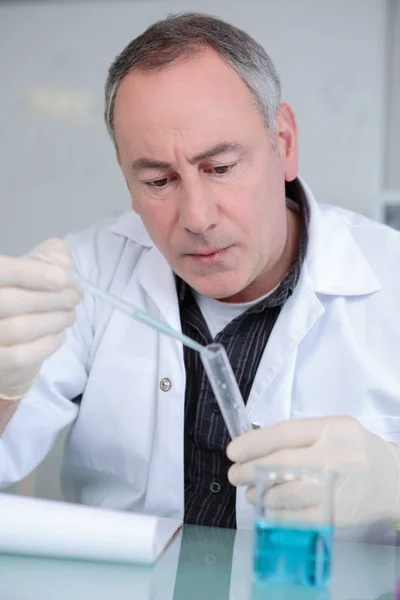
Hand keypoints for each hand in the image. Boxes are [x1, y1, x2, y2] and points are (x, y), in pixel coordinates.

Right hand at [0, 239, 80, 399]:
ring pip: (19, 329)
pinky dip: (47, 343)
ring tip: (70, 314)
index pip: (1, 271)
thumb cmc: (15, 297)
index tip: (62, 278)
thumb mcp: (28, 270)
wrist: (3, 342)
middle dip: (52, 299)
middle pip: (10, 302)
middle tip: (75, 297)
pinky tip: (59, 334)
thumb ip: (47, 256)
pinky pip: (21, 356)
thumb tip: (64, 262)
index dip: (31, 272)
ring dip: (55, 320)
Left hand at [227, 416, 399, 526]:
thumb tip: (253, 446)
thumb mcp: (332, 430)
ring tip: (250, 494)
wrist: (394, 481)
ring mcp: (339, 486)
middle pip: (283, 463)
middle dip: (251, 470)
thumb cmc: (354, 452)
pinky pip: (300, 518)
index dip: (254, 442)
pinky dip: (278, 515)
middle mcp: (337, 455)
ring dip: (262, 495)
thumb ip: (298, 436)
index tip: (233, 451)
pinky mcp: (339, 514)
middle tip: (234, 474)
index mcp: (332, 428)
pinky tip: (270, 510)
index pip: (285, 433)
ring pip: (289, 493)